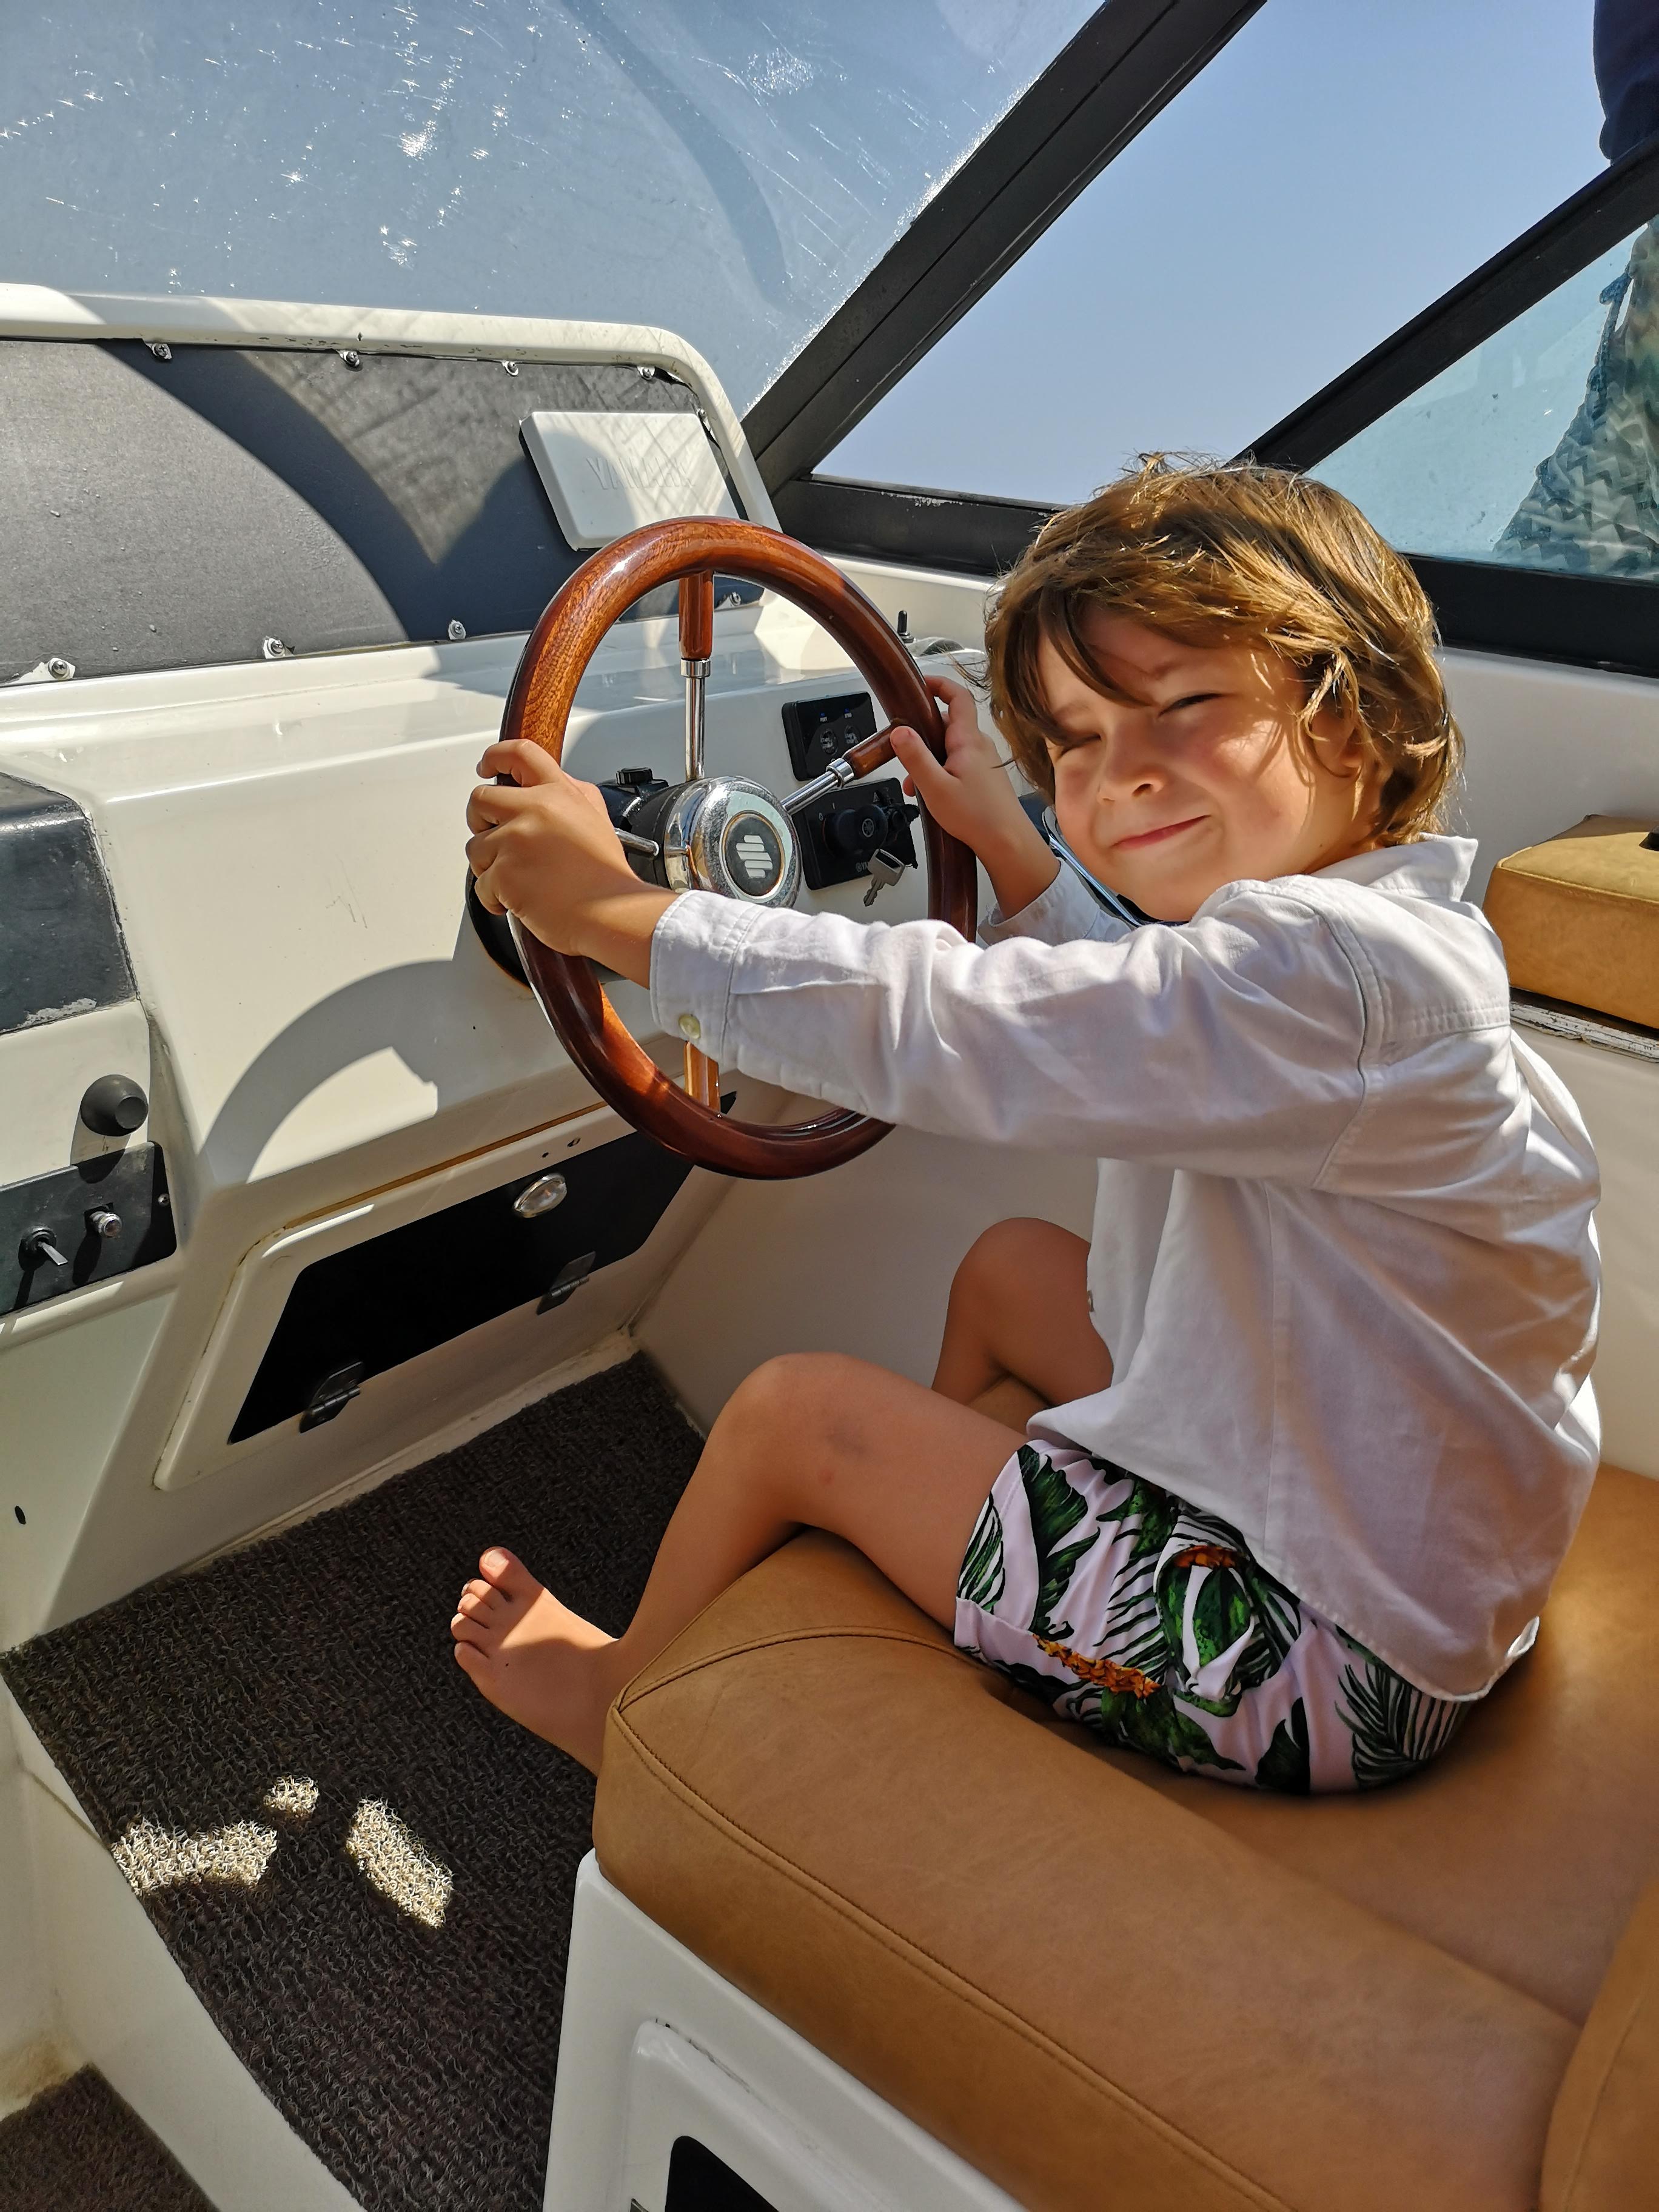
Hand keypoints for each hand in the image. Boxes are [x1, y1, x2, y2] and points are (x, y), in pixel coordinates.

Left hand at [466, 740, 674, 984]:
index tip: (487, 767)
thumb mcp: (597, 819)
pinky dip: (495, 897)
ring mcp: (515, 841)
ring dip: (489, 865)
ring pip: (476, 846)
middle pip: (481, 798)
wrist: (611, 913)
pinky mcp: (504, 873)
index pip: (519, 754)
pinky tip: (520, 899)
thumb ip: (570, 795)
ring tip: (519, 879)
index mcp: (558, 794)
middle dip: (481, 820)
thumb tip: (549, 788)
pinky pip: (481, 884)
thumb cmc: (606, 877)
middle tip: (496, 838)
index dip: (495, 757)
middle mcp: (534, 811)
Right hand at [889, 677, 1057, 919]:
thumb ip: (915, 757)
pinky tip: (930, 793)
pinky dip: (940, 771)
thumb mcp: (935, 787)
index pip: (957, 696)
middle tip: (904, 748)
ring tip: (913, 784)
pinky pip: (958, 764)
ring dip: (929, 759)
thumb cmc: (976, 817)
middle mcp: (979, 745)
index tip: (919, 684)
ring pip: (950, 747)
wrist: (1007, 842)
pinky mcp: (985, 777)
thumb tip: (899, 731)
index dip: (938, 684)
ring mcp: (984, 761)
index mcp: (968, 740)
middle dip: (923, 733)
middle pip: (948, 723)